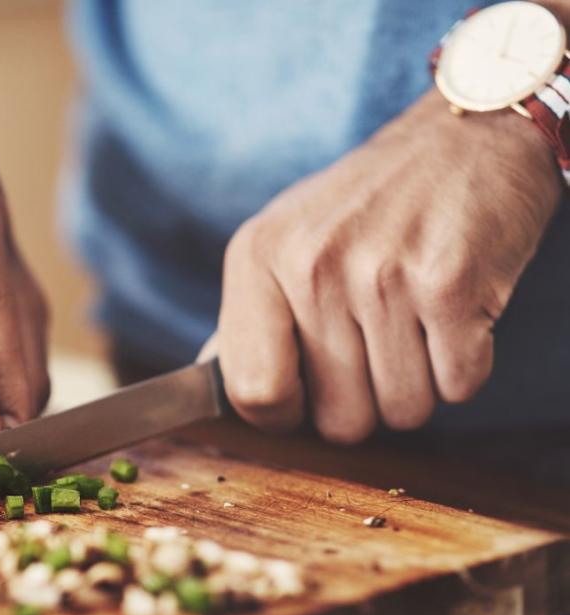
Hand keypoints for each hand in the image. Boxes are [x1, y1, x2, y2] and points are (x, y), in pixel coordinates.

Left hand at [215, 91, 560, 442]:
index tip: (307, 397)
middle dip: (365, 402)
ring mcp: (381, 275)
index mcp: (256, 256)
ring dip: (419, 385)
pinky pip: (458, 386)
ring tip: (416, 321)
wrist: (466, 136)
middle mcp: (311, 265)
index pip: (252, 392)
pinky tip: (453, 313)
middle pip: (338, 420)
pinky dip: (464, 366)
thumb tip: (206, 379)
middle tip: (378, 343)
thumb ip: (248, 316)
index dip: (285, 415)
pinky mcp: (451, 285)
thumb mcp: (284, 239)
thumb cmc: (368, 203)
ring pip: (403, 411)